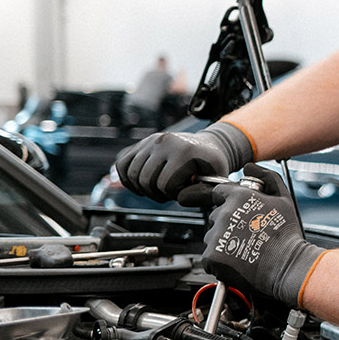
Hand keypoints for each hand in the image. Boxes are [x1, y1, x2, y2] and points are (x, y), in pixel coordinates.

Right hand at [115, 121, 254, 201]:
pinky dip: (128, 179)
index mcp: (184, 151)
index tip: (184, 190)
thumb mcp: (216, 180)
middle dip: (157, 194)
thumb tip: (181, 198)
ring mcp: (150, 141)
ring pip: (132, 174)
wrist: (208, 145)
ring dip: (143, 189)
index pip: (166, 184)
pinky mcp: (141, 143)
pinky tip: (143, 184)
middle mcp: (165, 142)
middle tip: (170, 192)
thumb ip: (203, 194)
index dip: (174, 194)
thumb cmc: (212, 165)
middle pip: (146, 180)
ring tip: (159, 188)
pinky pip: (122, 165)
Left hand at [202, 165, 326, 307]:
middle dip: (227, 224)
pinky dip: (219, 261)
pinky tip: (237, 262)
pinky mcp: (212, 256)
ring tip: (244, 250)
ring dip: (224, 243)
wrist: (287, 265)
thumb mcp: (284, 199)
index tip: (238, 214)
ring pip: (212, 237)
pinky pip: (209, 257)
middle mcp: (224, 214)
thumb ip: (266, 177)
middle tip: (247, 235)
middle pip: (215, 216)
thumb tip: (249, 166)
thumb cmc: (287, 235)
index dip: (228, 203)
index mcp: (239, 197)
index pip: (219, 193)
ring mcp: (216, 236)